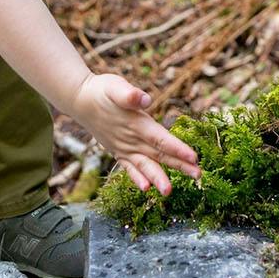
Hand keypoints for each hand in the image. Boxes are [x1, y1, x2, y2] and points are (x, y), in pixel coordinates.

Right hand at [69, 73, 199, 194]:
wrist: (80, 101)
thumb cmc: (102, 90)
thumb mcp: (115, 86)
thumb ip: (129, 94)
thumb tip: (144, 99)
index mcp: (136, 124)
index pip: (160, 140)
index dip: (177, 149)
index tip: (194, 157)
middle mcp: (131, 140)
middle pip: (159, 155)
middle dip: (179, 166)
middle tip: (198, 175)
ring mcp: (124, 148)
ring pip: (145, 166)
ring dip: (159, 178)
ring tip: (169, 191)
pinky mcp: (118, 152)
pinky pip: (129, 168)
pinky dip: (137, 178)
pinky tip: (146, 188)